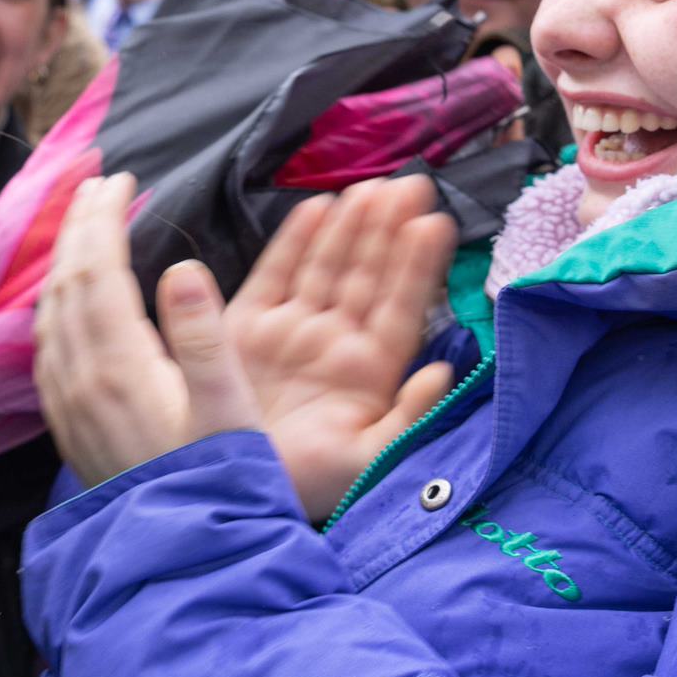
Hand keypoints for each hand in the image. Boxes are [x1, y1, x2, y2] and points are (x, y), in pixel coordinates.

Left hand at [35, 174, 257, 486]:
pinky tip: (74, 296)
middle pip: (67, 281)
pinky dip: (60, 300)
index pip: (99, 271)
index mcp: (120, 367)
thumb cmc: (220, 486)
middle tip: (100, 181)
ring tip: (85, 223)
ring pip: (51, 310)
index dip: (106, 219)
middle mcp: (81, 380)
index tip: (122, 179)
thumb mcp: (229, 413)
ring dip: (65, 259)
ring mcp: (68, 403)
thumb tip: (184, 268)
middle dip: (80, 224)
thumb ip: (203, 338)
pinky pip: (49, 343)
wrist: (183, 559)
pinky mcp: (68, 423)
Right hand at [227, 176, 459, 520]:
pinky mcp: (248, 327)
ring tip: (372, 186)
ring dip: (350, 226)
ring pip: (328, 266)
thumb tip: (445, 371)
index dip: (416, 265)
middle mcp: (334, 343)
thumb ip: (408, 420)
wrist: (231, 493)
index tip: (435, 222)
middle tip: (411, 183)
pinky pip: (276, 275)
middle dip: (388, 229)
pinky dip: (294, 241)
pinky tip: (317, 207)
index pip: (398, 306)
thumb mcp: (367, 462)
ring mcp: (292, 331)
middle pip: (367, 275)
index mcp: (368, 372)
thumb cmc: (306, 483)